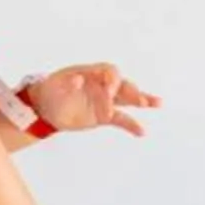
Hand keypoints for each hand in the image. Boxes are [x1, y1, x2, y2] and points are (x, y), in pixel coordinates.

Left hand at [26, 64, 159, 136]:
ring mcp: (105, 100)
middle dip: (131, 92)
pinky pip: (121, 119)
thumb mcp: (56, 85)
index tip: (109, 93)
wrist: (47, 107)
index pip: (109, 72)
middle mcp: (102, 85)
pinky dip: (131, 125)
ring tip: (158, 104)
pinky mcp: (104, 116)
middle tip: (138, 101)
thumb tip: (77, 80)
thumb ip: (67, 83)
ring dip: (142, 100)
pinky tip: (141, 132)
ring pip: (127, 99)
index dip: (112, 81)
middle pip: (123, 85)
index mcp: (93, 73)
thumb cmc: (52, 90)